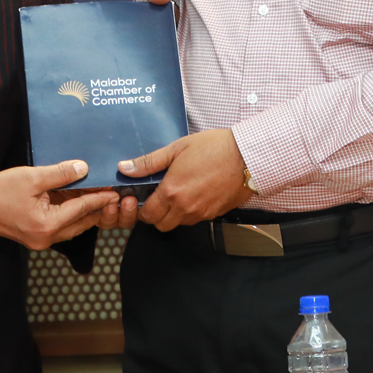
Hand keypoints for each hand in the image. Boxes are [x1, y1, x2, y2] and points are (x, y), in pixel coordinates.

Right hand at [0, 160, 119, 250]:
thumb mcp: (32, 177)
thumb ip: (60, 173)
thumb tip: (84, 169)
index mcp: (47, 225)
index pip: (81, 210)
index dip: (100, 199)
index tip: (116, 192)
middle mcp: (45, 238)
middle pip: (80, 223)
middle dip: (96, 208)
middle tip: (113, 193)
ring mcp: (39, 240)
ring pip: (71, 226)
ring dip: (84, 211)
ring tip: (98, 195)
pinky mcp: (34, 236)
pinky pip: (60, 226)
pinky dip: (70, 213)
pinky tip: (76, 199)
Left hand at [120, 127, 253, 230]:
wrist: (248, 155)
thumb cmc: (213, 147)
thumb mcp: (177, 148)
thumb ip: (149, 162)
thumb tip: (124, 168)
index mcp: (172, 192)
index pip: (147, 215)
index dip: (143, 208)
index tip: (146, 197)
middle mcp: (185, 208)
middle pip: (161, 225)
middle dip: (157, 215)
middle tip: (161, 197)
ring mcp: (202, 213)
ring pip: (179, 224)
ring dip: (175, 214)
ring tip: (180, 192)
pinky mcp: (216, 214)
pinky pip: (197, 219)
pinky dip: (192, 211)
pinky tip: (197, 193)